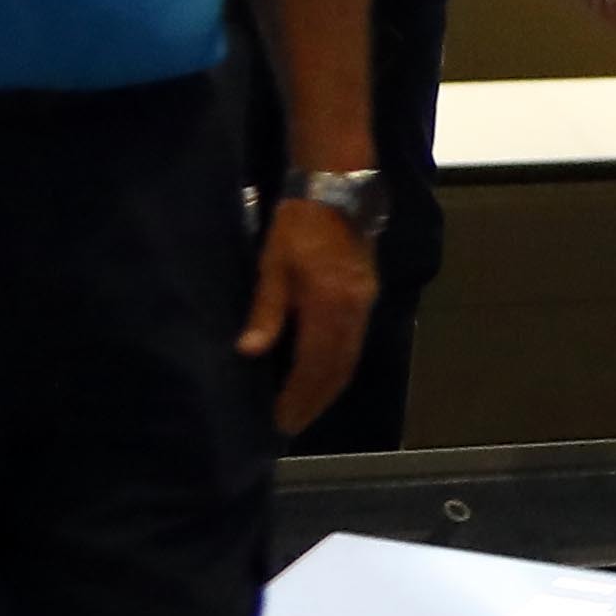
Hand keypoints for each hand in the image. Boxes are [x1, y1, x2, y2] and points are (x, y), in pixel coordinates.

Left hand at [244, 196, 382, 432]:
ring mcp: (365, 303)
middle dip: (315, 399)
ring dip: (329, 387)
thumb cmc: (298, 228)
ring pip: (350, 357)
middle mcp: (353, 310)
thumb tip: (248, 352)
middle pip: (338, 368)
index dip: (297, 395)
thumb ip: (265, 311)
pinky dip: (339, 366)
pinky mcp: (367, 295)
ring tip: (307, 407)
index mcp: (328, 305)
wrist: (338, 191)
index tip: (280, 419)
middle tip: (292, 424)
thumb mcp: (273, 266)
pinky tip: (324, 374)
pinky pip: (355, 342)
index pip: (314, 364)